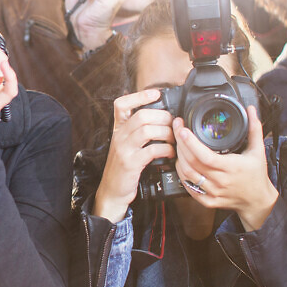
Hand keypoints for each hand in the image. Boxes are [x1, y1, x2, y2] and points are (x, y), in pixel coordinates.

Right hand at [92, 90, 174, 222]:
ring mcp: (123, 149)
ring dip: (166, 133)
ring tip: (173, 139)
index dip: (139, 96)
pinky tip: (171, 153)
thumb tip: (161, 119)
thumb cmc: (124, 169)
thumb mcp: (126, 146)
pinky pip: (151, 150)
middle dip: (163, 117)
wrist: (112, 192)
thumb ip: (138, 132)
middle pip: (142, 115)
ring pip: (147, 130)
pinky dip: (166, 149)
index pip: (122, 104)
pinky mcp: (130, 163)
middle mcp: (119, 136)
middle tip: (174, 124)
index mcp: (118, 129)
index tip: (156, 94)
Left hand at [172, 106, 278, 231]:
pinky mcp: (208, 201)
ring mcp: (213, 192)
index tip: (182, 129)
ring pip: (187, 175)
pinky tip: (182, 165)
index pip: (205, 155)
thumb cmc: (257, 175)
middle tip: (177, 130)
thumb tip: (251, 110)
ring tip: (179, 146)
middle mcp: (220, 181)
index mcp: (231, 167)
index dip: (190, 142)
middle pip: (192, 163)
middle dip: (180, 144)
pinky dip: (182, 176)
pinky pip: (189, 189)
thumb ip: (254, 128)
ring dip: (179, 159)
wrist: (258, 201)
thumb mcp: (258, 150)